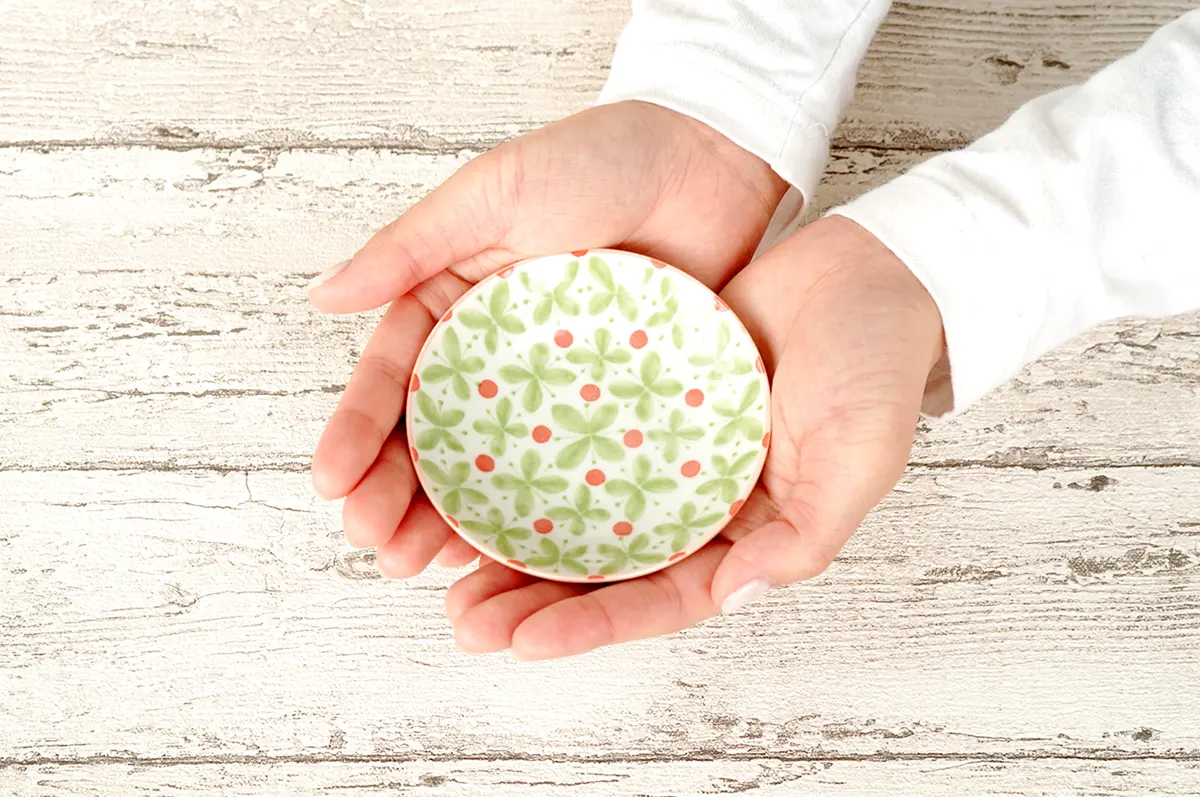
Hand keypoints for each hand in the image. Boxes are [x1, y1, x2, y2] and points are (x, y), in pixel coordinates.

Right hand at [309, 102, 787, 573]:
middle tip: (373, 545)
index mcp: (456, 307)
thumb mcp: (491, 192)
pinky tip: (503, 556)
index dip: (358, 433)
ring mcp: (556, 392)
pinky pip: (570, 474)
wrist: (713, 158)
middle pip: (433, 441)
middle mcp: (497, 359)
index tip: (330, 484)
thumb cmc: (601, 158)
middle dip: (394, 496)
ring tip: (417, 567)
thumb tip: (321, 297)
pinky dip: (535, 518)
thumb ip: (409, 248)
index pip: (394, 380)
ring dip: (450, 522)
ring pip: (493, 471)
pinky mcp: (616, 411)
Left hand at [445, 216, 944, 658]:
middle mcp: (698, 499)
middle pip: (607, 566)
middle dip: (535, 602)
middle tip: (463, 621)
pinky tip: (477, 476)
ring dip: (517, 542)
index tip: (523, 644)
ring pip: (581, 509)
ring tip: (446, 568)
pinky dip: (532, 461)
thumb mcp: (862, 458)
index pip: (664, 595)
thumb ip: (806, 534)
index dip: (595, 625)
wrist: (864, 272)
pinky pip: (580, 436)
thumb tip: (734, 593)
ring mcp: (667, 449)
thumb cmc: (877, 366)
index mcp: (748, 530)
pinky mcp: (641, 396)